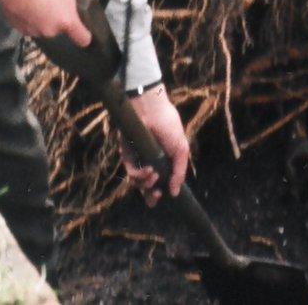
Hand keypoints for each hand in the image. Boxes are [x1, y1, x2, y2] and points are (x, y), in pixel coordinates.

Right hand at [0, 0, 91, 45]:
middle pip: (62, 29)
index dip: (86, 34)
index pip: (83, 39)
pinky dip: (32, 18)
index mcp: (67, 20)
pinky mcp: (20, 29)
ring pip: (46, 27)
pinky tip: (28, 3)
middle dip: (61, 17)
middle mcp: (52, 31)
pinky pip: (32, 26)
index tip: (83, 27)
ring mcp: (34, 32)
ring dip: (46, 17)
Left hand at [122, 84, 188, 206]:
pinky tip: (149, 170)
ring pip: (137, 183)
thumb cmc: (169, 126)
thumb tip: (175, 193)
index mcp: (162, 163)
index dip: (159, 194)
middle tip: (156, 194)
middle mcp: (149, 163)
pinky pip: (131, 172)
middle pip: (145, 188)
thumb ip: (179, 172)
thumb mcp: (181, 150)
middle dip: (150, 196)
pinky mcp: (127, 155)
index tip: (164, 197)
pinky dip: (139, 174)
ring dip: (146, 184)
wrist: (152, 110)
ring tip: (155, 176)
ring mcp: (138, 160)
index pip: (159, 184)